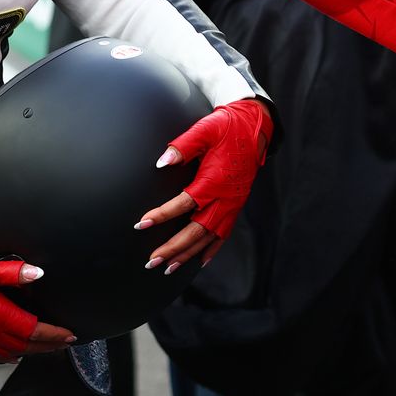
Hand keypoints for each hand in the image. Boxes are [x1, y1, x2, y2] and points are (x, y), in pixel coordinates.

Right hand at [0, 252, 74, 362]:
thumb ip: (11, 271)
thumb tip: (35, 273)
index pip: (33, 329)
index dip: (54, 333)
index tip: (69, 334)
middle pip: (27, 345)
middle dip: (49, 345)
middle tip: (64, 343)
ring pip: (12, 353)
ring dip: (32, 351)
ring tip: (45, 347)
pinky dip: (9, 355)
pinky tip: (12, 353)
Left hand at [135, 99, 272, 273]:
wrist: (253, 127)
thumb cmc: (227, 127)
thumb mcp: (204, 129)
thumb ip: (182, 147)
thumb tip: (161, 163)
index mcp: (214, 180)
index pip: (184, 203)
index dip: (162, 215)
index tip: (142, 224)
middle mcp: (224, 198)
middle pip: (196, 231)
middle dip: (173, 248)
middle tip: (151, 261)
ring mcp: (232, 205)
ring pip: (208, 238)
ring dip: (187, 254)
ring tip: (168, 268)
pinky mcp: (236, 205)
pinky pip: (223, 234)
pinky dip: (211, 250)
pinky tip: (199, 262)